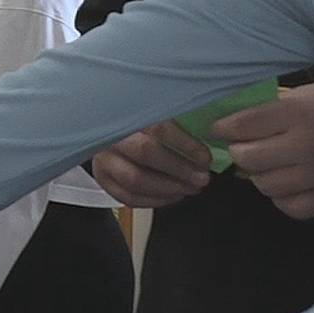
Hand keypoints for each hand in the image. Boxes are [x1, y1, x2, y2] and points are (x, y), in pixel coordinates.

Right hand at [89, 121, 213, 207]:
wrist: (109, 130)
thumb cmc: (140, 122)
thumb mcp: (156, 112)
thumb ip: (178, 119)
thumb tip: (211, 134)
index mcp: (128, 112)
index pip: (158, 128)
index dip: (185, 145)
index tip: (205, 158)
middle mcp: (111, 134)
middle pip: (145, 153)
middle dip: (179, 170)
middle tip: (202, 178)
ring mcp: (103, 159)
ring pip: (135, 180)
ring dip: (169, 189)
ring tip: (190, 188)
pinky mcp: (102, 178)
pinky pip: (128, 197)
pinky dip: (155, 201)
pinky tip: (174, 195)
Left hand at [218, 83, 313, 219]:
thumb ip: (277, 103)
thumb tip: (236, 114)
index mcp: (301, 112)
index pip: (244, 124)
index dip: (223, 128)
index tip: (218, 130)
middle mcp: (308, 145)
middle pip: (248, 159)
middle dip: (240, 153)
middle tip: (243, 149)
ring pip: (266, 186)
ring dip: (261, 176)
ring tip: (270, 165)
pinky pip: (289, 207)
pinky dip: (282, 197)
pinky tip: (289, 184)